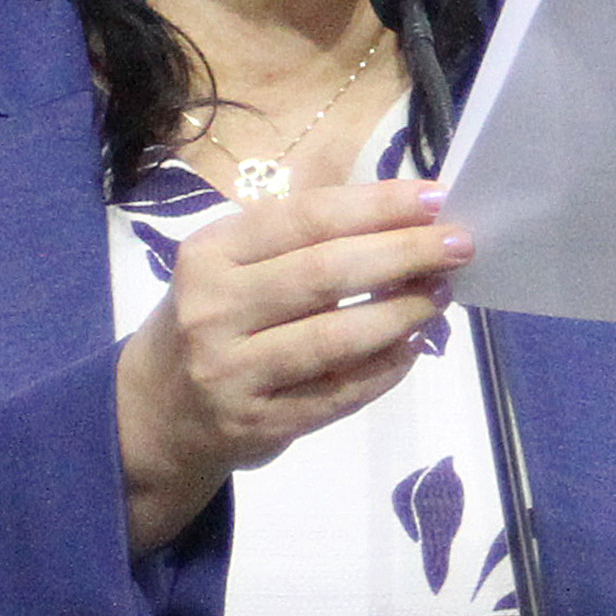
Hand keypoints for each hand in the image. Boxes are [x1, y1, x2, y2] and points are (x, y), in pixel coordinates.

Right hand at [115, 177, 472, 549]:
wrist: (156, 412)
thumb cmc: (211, 318)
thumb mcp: (229, 262)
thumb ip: (298, 227)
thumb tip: (385, 192)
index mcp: (210, 254)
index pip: (306, 218)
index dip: (377, 205)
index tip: (435, 198)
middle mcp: (214, 310)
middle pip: (326, 273)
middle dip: (404, 254)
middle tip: (459, 244)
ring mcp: (234, 372)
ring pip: (337, 338)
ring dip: (401, 313)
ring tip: (439, 294)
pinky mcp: (261, 424)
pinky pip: (340, 393)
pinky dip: (386, 368)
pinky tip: (412, 346)